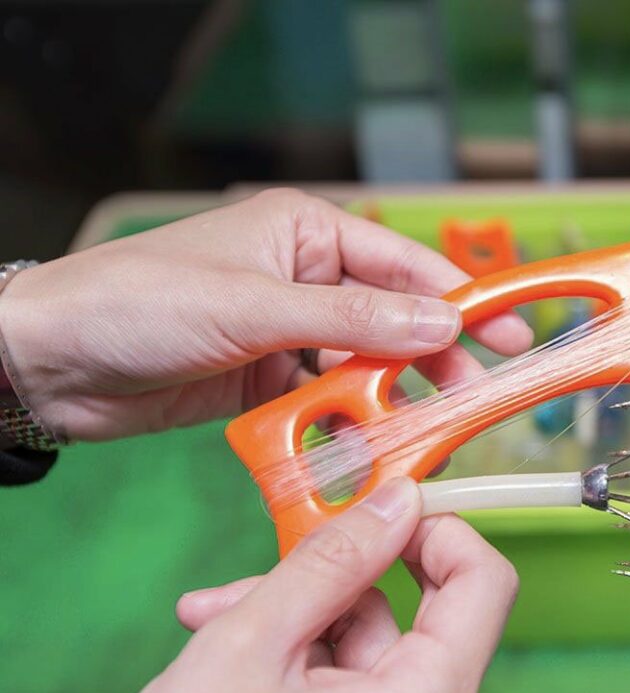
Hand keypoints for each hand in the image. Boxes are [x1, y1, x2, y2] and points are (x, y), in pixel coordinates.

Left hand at [0, 189, 531, 440]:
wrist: (51, 361)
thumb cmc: (142, 302)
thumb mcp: (255, 306)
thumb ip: (352, 319)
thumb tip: (442, 323)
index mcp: (307, 234)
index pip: (403, 267)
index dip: (461, 302)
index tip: (509, 336)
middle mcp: (306, 280)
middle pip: (392, 323)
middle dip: (432, 363)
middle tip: (472, 403)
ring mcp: (288, 334)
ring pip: (362, 369)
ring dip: (389, 403)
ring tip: (422, 438)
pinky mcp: (268, 383)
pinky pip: (325, 404)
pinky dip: (345, 428)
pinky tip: (364, 451)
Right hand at [89, 477, 518, 692]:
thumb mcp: (248, 645)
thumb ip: (332, 560)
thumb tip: (396, 499)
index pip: (484, 584)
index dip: (437, 532)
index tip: (380, 511)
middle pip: (415, 617)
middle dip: (330, 586)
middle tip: (252, 580)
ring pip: (377, 650)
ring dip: (300, 626)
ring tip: (215, 627)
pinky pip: (365, 691)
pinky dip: (308, 667)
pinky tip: (239, 668)